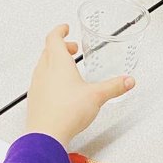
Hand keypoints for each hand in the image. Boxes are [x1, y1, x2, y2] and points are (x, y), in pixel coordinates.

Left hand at [25, 25, 133, 147]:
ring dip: (54, 62)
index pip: (53, 38)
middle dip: (60, 47)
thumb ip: (114, 87)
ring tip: (67, 69)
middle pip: (48, 51)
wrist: (46, 135)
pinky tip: (60, 90)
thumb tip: (128, 81)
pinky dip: (50, 78)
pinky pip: (41, 82)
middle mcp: (44, 71)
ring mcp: (37, 85)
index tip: (65, 28)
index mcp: (57, 63)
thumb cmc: (66, 112)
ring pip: (43, 66)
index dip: (59, 31)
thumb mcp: (96, 96)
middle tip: (71, 48)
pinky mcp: (35, 99)